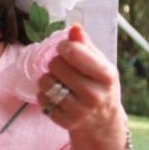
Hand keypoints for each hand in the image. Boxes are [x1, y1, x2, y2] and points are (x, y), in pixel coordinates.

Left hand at [37, 25, 127, 149]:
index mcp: (106, 75)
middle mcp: (94, 95)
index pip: (72, 51)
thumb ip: (85, 45)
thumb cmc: (99, 85)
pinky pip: (42, 99)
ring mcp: (80, 111)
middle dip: (56, 63)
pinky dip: (45, 95)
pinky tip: (57, 97)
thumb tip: (74, 27)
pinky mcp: (66, 122)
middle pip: (55, 65)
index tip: (66, 50)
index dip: (63, 46)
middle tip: (64, 69)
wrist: (103, 121)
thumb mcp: (100, 64)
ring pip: (45, 82)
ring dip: (47, 79)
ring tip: (58, 82)